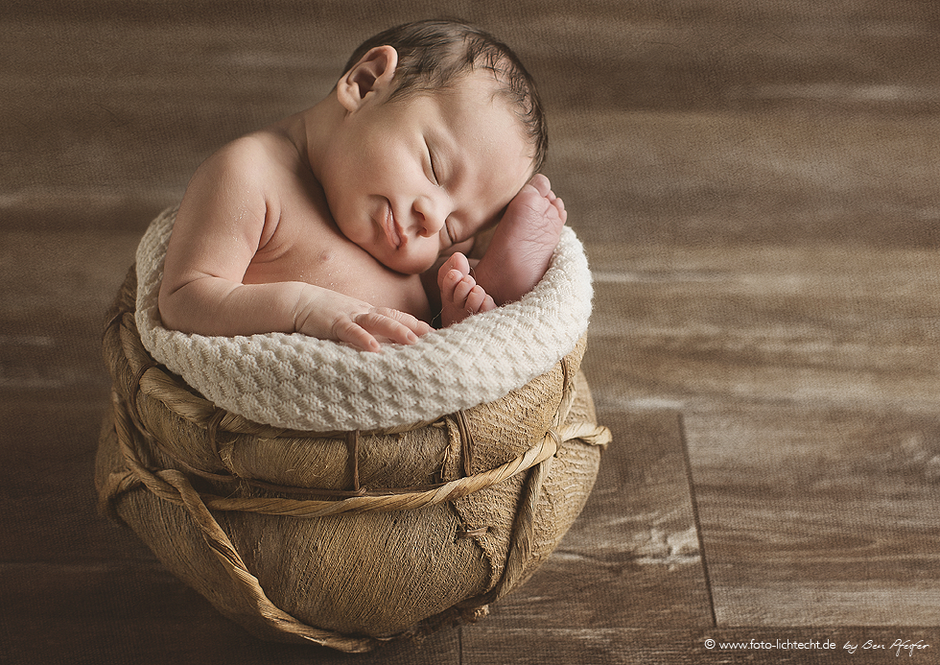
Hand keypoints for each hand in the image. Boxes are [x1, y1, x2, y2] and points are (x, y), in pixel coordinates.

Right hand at [294, 287, 431, 351]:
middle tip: (435, 338)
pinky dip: (363, 339)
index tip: (436, 333)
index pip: (397, 316)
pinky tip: (374, 349)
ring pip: (377, 322)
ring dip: (396, 331)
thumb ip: (365, 330)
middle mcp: (363, 312)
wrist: (296, 301)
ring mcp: (349, 316)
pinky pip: (350, 331)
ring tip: (413, 341)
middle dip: (415, 326)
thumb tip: (384, 347)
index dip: (416, 323)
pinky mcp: (333, 323)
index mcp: (367, 312)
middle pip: (393, 317)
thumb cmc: (322, 315)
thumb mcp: (348, 320)